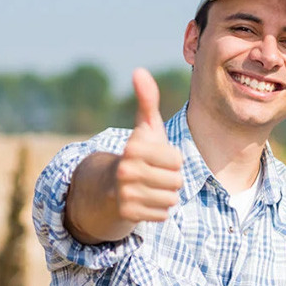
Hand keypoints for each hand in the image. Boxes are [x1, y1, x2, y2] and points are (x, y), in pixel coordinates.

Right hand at [113, 68, 183, 222]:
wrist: (108, 189)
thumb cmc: (137, 155)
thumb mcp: (144, 128)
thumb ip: (147, 100)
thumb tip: (139, 71)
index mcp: (133, 147)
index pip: (177, 160)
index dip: (172, 160)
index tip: (157, 158)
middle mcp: (126, 169)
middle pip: (176, 181)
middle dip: (170, 180)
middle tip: (153, 176)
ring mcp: (124, 193)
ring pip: (171, 199)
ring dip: (165, 196)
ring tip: (149, 188)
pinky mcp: (127, 213)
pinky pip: (163, 214)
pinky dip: (158, 211)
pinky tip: (145, 202)